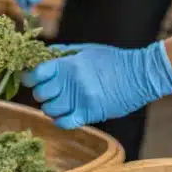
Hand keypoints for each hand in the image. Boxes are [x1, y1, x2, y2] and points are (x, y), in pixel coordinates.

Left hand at [22, 41, 171, 129]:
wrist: (141, 74)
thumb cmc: (113, 60)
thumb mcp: (86, 49)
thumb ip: (63, 53)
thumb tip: (42, 56)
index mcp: (68, 63)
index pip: (36, 73)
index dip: (30, 77)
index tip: (31, 79)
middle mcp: (71, 81)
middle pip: (39, 93)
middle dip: (41, 93)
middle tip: (50, 92)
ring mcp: (80, 98)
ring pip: (49, 110)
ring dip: (51, 108)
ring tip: (60, 103)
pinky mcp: (90, 113)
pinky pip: (64, 122)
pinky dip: (60, 120)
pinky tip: (65, 115)